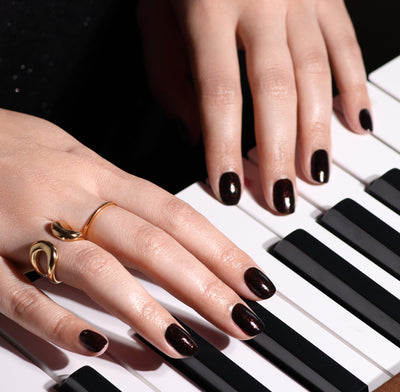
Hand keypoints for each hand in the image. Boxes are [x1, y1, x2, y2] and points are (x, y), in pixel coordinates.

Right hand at [0, 109, 274, 357]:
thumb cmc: (13, 145)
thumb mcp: (72, 152)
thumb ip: (116, 189)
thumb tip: (164, 223)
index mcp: (96, 173)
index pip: (174, 215)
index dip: (219, 249)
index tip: (252, 280)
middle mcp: (70, 199)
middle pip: (151, 244)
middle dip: (202, 285)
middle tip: (242, 319)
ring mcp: (25, 228)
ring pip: (97, 270)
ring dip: (145, 311)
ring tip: (186, 344)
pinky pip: (21, 296)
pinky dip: (58, 322)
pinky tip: (96, 349)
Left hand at [138, 0, 371, 212]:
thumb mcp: (154, 20)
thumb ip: (168, 78)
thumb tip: (194, 135)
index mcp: (208, 10)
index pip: (219, 95)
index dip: (225, 148)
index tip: (229, 189)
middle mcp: (260, 3)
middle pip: (275, 91)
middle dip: (278, 151)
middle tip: (280, 197)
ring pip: (316, 73)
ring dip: (318, 131)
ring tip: (314, 174)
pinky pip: (345, 44)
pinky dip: (353, 87)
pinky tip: (356, 122)